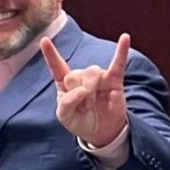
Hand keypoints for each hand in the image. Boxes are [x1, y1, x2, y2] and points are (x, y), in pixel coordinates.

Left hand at [44, 33, 130, 147]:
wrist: (101, 131)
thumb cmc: (81, 121)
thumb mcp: (65, 117)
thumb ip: (66, 103)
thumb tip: (82, 90)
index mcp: (65, 84)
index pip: (57, 66)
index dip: (50, 54)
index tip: (44, 40)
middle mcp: (81, 77)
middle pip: (76, 74)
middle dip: (78, 94)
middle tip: (83, 107)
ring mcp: (99, 77)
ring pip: (92, 72)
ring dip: (91, 91)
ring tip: (92, 104)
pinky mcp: (114, 80)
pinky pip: (118, 63)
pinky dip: (122, 51)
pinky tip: (125, 38)